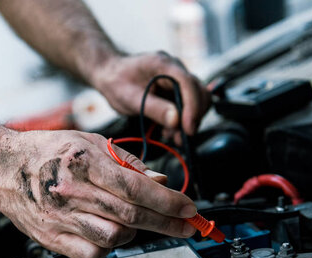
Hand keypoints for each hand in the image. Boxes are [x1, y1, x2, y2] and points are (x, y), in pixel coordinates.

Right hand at [0, 130, 197, 257]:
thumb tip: (160, 181)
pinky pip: (93, 253)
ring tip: (137, 221)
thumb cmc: (46, 151)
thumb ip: (127, 163)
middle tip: (186, 226)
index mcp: (83, 163)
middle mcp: (72, 192)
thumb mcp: (89, 142)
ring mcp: (60, 218)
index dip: (169, 202)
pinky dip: (109, 246)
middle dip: (167, 223)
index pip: (136, 188)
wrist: (2, 169)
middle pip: (131, 216)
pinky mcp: (52, 238)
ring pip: (115, 237)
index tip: (189, 209)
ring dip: (136, 232)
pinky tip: (110, 231)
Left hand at [91, 51, 211, 144]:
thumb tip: (176, 120)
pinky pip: (188, 106)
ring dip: (188, 121)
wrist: (111, 75)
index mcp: (163, 65)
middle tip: (182, 137)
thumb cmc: (117, 82)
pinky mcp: (176, 90)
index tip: (188, 129)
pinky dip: (182, 121)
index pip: (188, 83)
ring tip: (172, 137)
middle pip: (199, 92)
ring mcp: (178, 80)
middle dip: (194, 116)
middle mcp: (175, 69)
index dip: (192, 107)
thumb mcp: (130, 98)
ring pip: (197, 101)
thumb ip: (154, 108)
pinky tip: (169, 131)